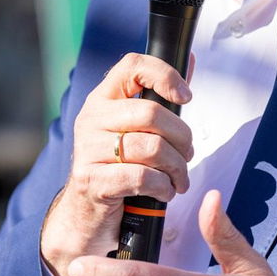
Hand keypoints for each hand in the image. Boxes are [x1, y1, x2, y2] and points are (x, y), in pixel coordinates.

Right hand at [40, 53, 195, 275]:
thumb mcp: (136, 131)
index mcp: (103, 99)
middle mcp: (91, 118)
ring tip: (179, 179)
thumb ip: (161, 98)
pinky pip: (142, 177)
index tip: (185, 96)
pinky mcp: (92, 181)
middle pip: (151, 113)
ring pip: (151, 148)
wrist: (86, 216)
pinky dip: (163, 187)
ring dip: (177, 168)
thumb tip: (189, 58)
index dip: (165, 75)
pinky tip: (164, 191)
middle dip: (181, 138)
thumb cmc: (118, 168)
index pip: (132, 66)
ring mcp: (88, 150)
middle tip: (187, 155)